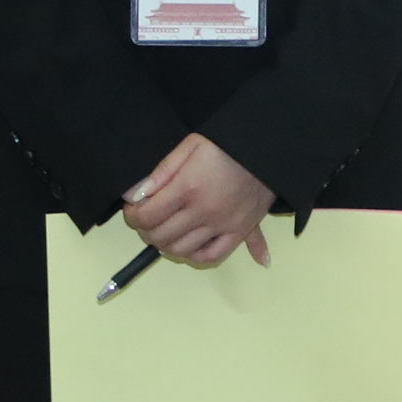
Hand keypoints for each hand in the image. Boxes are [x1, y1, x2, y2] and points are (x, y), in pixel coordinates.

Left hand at [122, 133, 273, 267]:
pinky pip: (213, 257)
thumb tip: (134, 195)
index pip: (147, 216)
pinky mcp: (240, 232)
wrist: (268, 150)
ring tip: (166, 231)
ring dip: (166, 245)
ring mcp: (223, 225)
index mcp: (188, 188)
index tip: (134, 209)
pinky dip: (196, 257)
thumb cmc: (227, 144)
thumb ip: (161, 172)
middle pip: (161, 236)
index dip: (132, 216)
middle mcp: (204, 211)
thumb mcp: (189, 146)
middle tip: (147, 220)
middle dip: (146, 231)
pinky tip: (190, 248)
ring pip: (182, 250)